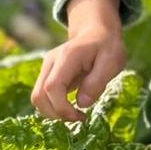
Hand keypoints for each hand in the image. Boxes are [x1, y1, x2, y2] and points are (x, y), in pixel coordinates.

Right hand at [31, 0, 124, 120]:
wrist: (96, 32)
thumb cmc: (107, 46)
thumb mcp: (112, 61)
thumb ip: (98, 81)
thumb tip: (82, 103)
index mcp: (67, 57)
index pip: (52, 87)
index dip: (62, 107)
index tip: (81, 115)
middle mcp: (51, 62)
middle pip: (38, 96)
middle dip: (56, 114)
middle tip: (79, 117)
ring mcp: (47, 68)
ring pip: (37, 98)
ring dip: (53, 113)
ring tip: (76, 114)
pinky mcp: (48, 74)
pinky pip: (43, 96)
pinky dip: (54, 107)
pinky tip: (71, 108)